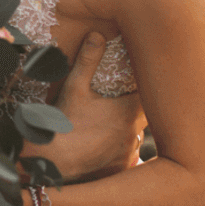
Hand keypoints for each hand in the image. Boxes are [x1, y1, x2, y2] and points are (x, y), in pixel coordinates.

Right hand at [22, 32, 146, 180]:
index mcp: (127, 112)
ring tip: (111, 129)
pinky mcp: (119, 169)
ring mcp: (128, 154)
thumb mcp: (74, 88)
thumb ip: (88, 61)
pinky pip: (128, 160)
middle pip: (146, 119)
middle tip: (124, 106)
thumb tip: (97, 35)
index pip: (152, 97)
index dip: (150, 90)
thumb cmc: (63, 123)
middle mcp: (133, 134)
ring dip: (128, 133)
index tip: (145, 85)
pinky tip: (107, 150)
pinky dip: (120, 154)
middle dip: (137, 112)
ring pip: (136, 139)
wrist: (52, 162)